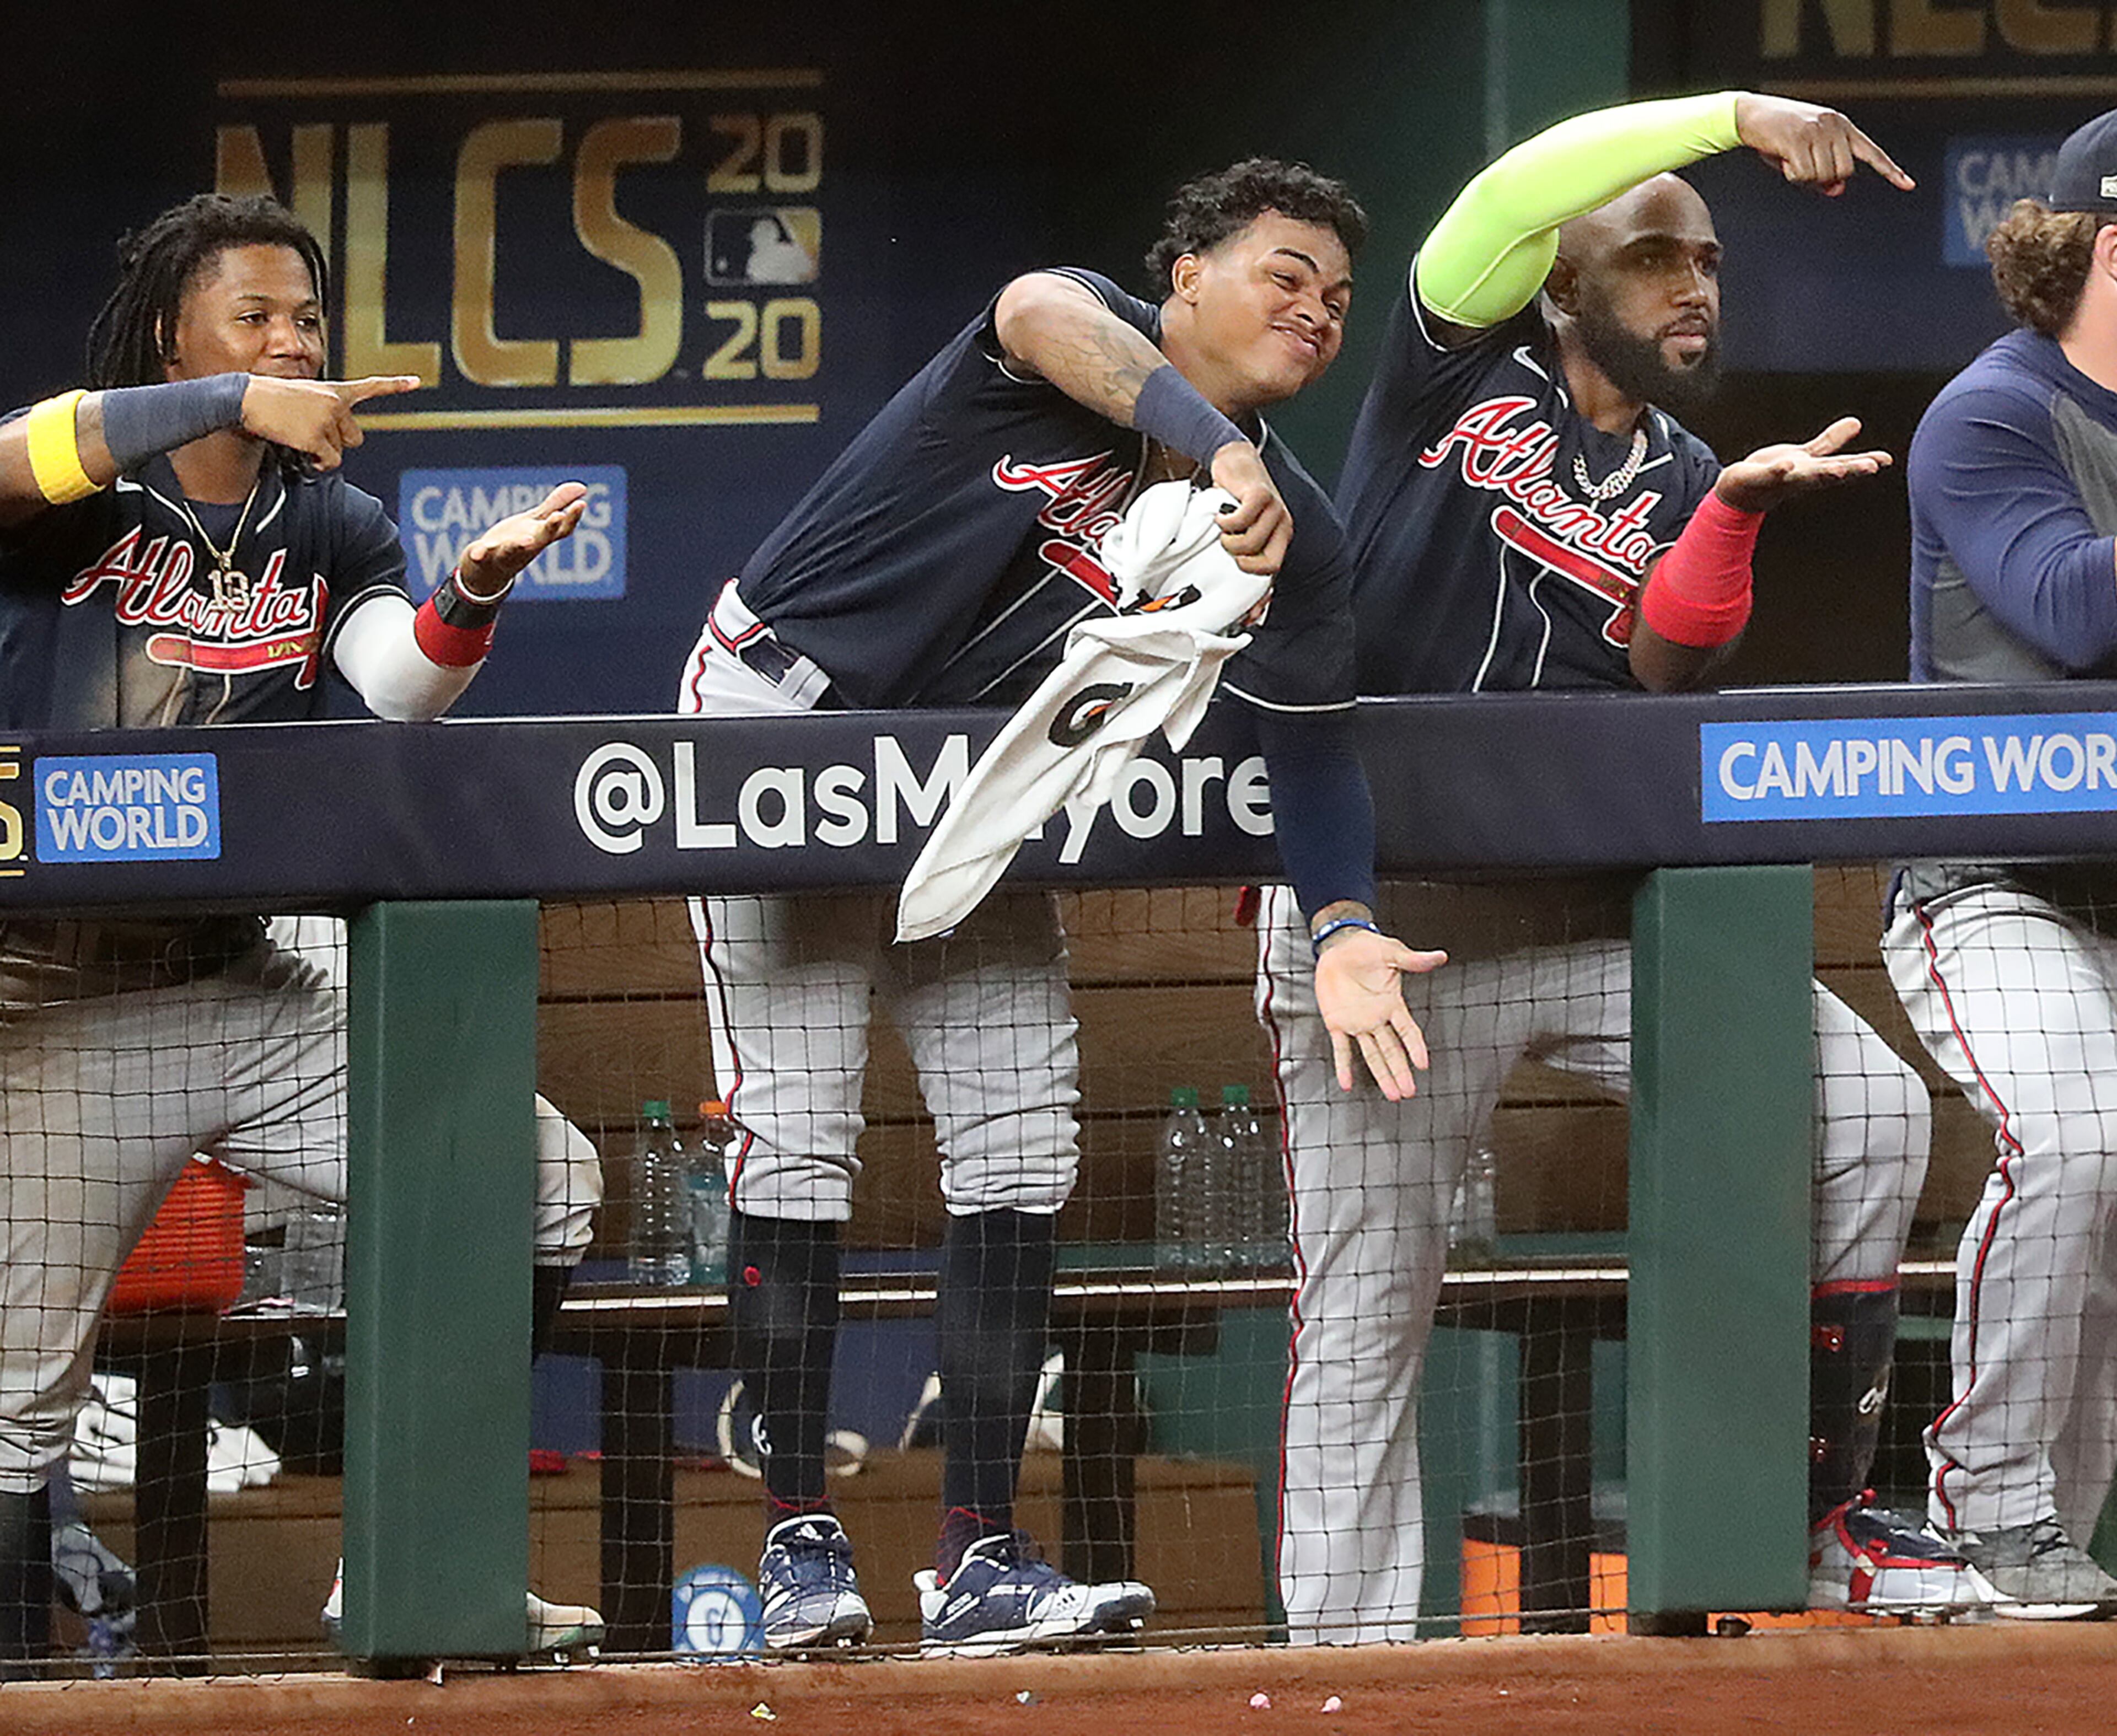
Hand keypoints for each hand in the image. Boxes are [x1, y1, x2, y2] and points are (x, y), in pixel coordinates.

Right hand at [238, 374, 421, 469]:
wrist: (246, 398)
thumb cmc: (272, 399)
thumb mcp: (304, 397)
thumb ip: (327, 412)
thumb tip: (334, 446)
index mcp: (334, 391)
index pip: (370, 387)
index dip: (395, 385)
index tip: (416, 382)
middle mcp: (336, 403)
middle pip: (355, 438)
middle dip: (338, 442)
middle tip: (311, 432)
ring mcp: (326, 420)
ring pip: (341, 451)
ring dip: (324, 452)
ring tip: (299, 435)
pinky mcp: (315, 436)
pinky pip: (330, 462)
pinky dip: (318, 464)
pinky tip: (301, 450)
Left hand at [458, 482, 589, 596]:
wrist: (488, 570)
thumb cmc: (517, 542)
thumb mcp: (536, 521)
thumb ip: (556, 504)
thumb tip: (582, 487)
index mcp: (540, 536)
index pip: (561, 529)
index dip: (572, 518)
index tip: (581, 504)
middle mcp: (527, 546)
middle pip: (541, 538)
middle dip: (550, 528)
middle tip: (558, 516)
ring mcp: (506, 552)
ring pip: (513, 549)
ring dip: (519, 545)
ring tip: (526, 540)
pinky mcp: (484, 555)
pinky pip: (482, 555)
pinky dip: (479, 554)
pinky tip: (476, 553)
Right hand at [1208, 441, 1293, 577]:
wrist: (1236, 460)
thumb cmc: (1236, 499)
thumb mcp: (1245, 529)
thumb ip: (1246, 552)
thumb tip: (1245, 594)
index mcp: (1281, 536)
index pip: (1274, 569)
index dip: (1254, 576)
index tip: (1235, 571)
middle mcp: (1282, 523)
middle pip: (1268, 562)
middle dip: (1241, 559)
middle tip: (1227, 544)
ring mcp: (1274, 508)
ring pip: (1252, 543)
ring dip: (1229, 540)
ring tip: (1223, 528)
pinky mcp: (1260, 493)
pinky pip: (1243, 519)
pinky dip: (1226, 521)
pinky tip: (1221, 515)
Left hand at [1313, 928, 1448, 1100]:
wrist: (1339, 946)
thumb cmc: (1367, 949)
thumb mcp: (1392, 952)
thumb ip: (1414, 960)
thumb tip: (1440, 956)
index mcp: (1392, 1004)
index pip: (1408, 1030)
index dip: (1415, 1047)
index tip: (1423, 1064)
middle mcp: (1377, 1018)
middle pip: (1392, 1050)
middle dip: (1400, 1071)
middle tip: (1408, 1091)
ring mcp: (1357, 1023)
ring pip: (1372, 1055)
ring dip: (1381, 1074)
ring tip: (1392, 1094)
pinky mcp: (1337, 1022)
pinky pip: (1341, 1048)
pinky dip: (1343, 1066)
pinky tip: (1346, 1083)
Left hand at [1712, 416, 1890, 513]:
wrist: (1740, 492)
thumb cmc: (1776, 474)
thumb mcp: (1807, 456)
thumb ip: (1831, 442)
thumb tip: (1857, 422)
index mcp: (1816, 471)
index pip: (1844, 465)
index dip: (1865, 462)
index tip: (1886, 460)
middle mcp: (1802, 478)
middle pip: (1829, 473)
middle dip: (1850, 470)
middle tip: (1871, 467)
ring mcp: (1782, 479)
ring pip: (1804, 477)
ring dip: (1821, 475)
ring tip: (1838, 471)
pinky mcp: (1761, 477)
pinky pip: (1771, 474)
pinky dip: (1779, 471)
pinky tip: (1788, 465)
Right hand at [1733, 94, 1913, 196]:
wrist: (1750, 114)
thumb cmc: (1778, 137)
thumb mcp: (1804, 154)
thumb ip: (1824, 172)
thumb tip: (1837, 189)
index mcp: (1842, 126)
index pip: (1871, 153)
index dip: (1890, 171)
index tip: (1909, 186)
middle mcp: (1834, 126)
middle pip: (1844, 172)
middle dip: (1824, 179)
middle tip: (1801, 168)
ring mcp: (1817, 131)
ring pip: (1824, 176)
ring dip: (1805, 178)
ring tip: (1789, 160)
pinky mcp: (1798, 139)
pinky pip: (1803, 175)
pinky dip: (1791, 175)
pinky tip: (1781, 159)